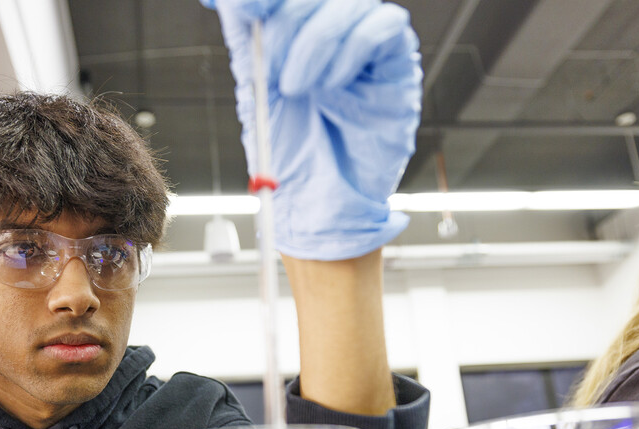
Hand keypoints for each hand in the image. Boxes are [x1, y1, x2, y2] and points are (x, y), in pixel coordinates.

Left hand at [203, 0, 421, 259]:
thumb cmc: (291, 150)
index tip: (241, 8)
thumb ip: (244, 32)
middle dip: (285, 21)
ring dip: (313, 43)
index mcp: (298, 25)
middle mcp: (334, 25)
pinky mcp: (397, 59)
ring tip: (294, 89)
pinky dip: (350, 51)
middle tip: (268, 67)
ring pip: (349, 2)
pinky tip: (331, 87)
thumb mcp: (256, 83)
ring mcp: (367, 38)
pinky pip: (384, 25)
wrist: (320, 199)